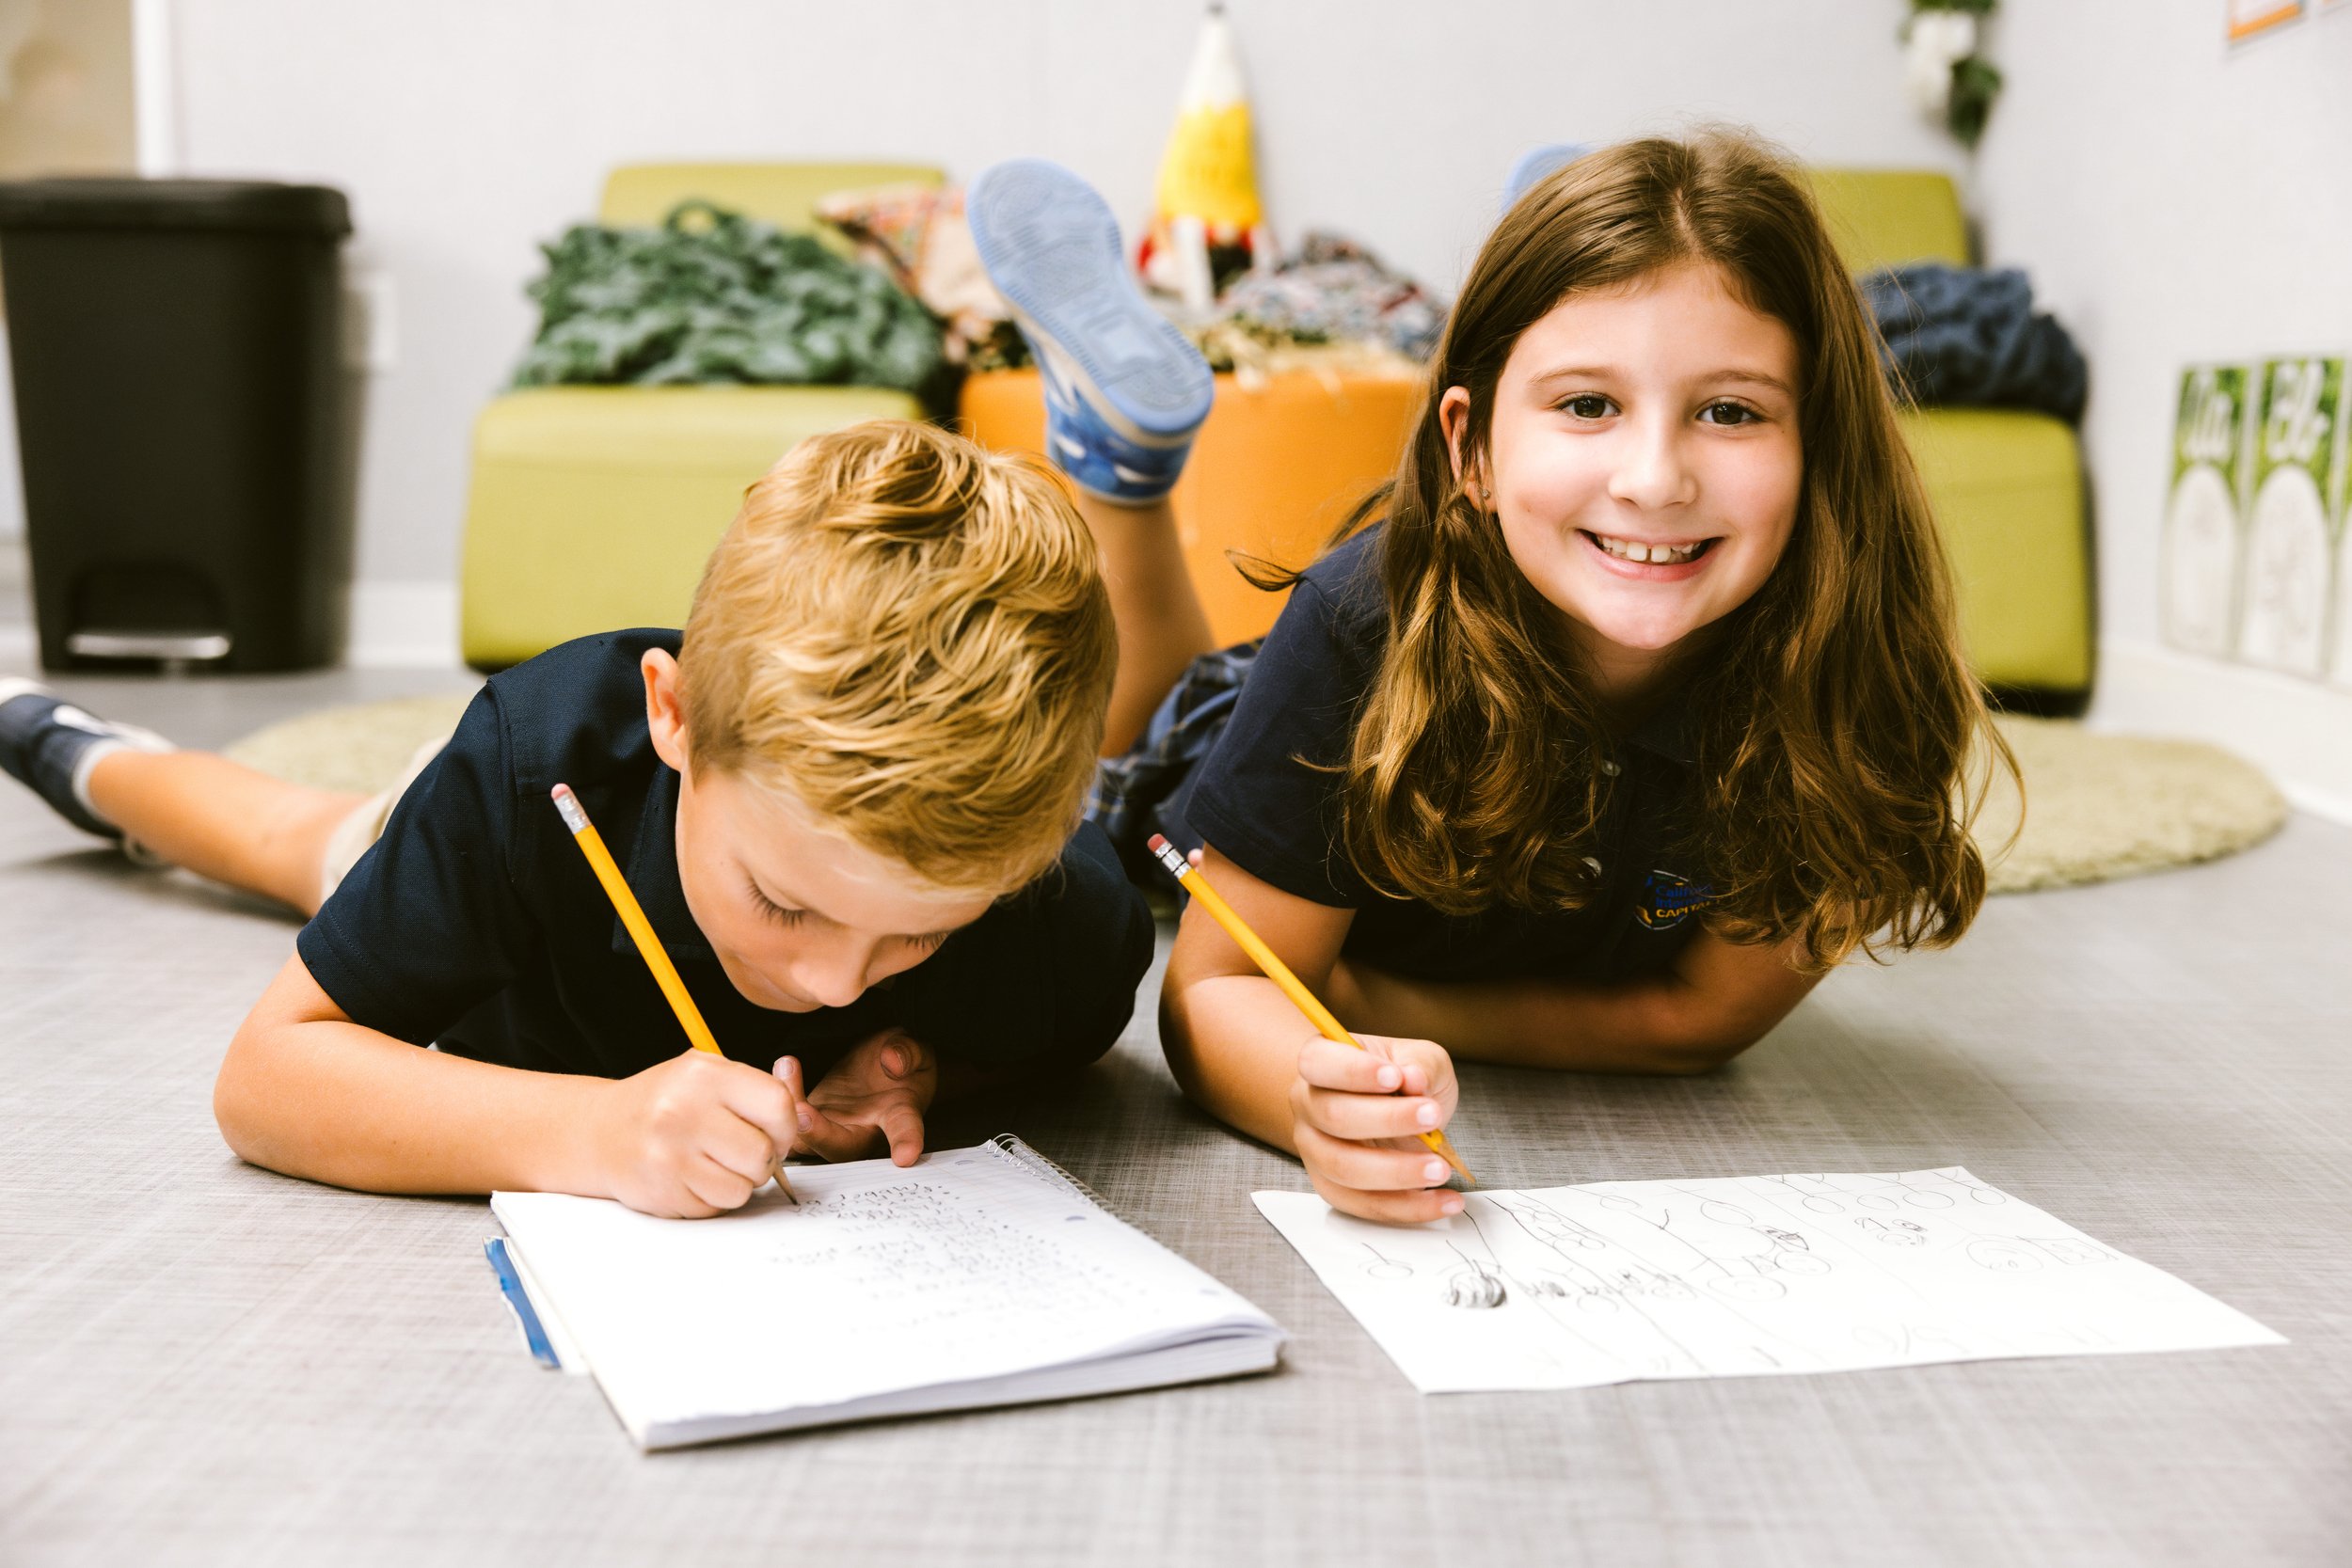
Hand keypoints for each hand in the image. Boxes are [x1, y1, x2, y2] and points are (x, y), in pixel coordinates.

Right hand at [587, 1047, 799, 1218]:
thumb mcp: (707, 1075)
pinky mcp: (661, 1191)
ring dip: (736, 1183)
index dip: (786, 1127)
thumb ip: (755, 1091)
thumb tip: (802, 1118)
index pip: (778, 1106)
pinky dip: (711, 1197)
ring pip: (742, 1189)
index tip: (773, 1131)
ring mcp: (669, 1155)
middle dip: (761, 1160)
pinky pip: (715, 1207)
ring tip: (712, 1163)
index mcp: (705, 1074)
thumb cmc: (665, 1102)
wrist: (600, 1131)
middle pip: (762, 1155)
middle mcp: (684, 1111)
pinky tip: (690, 1176)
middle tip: (740, 1151)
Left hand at [781, 1029, 937, 1166]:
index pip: (904, 1129)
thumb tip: (892, 1061)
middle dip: (819, 1136)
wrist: (883, 1068)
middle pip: (841, 1148)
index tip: (905, 1156)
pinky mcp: (811, 1118)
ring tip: (787, 1068)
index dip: (906, 1142)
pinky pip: (789, 1122)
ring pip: (807, 1140)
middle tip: (802, 1112)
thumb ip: (908, 1052)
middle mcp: (864, 1131)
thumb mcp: (917, 1050)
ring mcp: (834, 1128)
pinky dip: (781, 1102)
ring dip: (791, 1113)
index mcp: (898, 1114)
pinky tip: (784, 1067)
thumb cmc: (906, 1064)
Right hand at [1288, 1031, 1463, 1224]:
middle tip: (1432, 1117)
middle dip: (1387, 1120)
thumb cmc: (1401, 1079)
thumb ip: (1421, 1064)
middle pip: (1332, 1116)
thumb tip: (1415, 1079)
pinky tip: (1443, 1201)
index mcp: (1320, 1063)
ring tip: (1441, 1168)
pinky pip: (1363, 1205)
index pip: (1317, 1063)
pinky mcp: (1334, 1188)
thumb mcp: (1420, 1057)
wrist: (1392, 1113)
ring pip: (1343, 1168)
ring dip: (1397, 1172)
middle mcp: (1308, 1106)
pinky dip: (1408, 1208)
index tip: (1395, 1077)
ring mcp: (1315, 1151)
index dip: (1353, 1071)